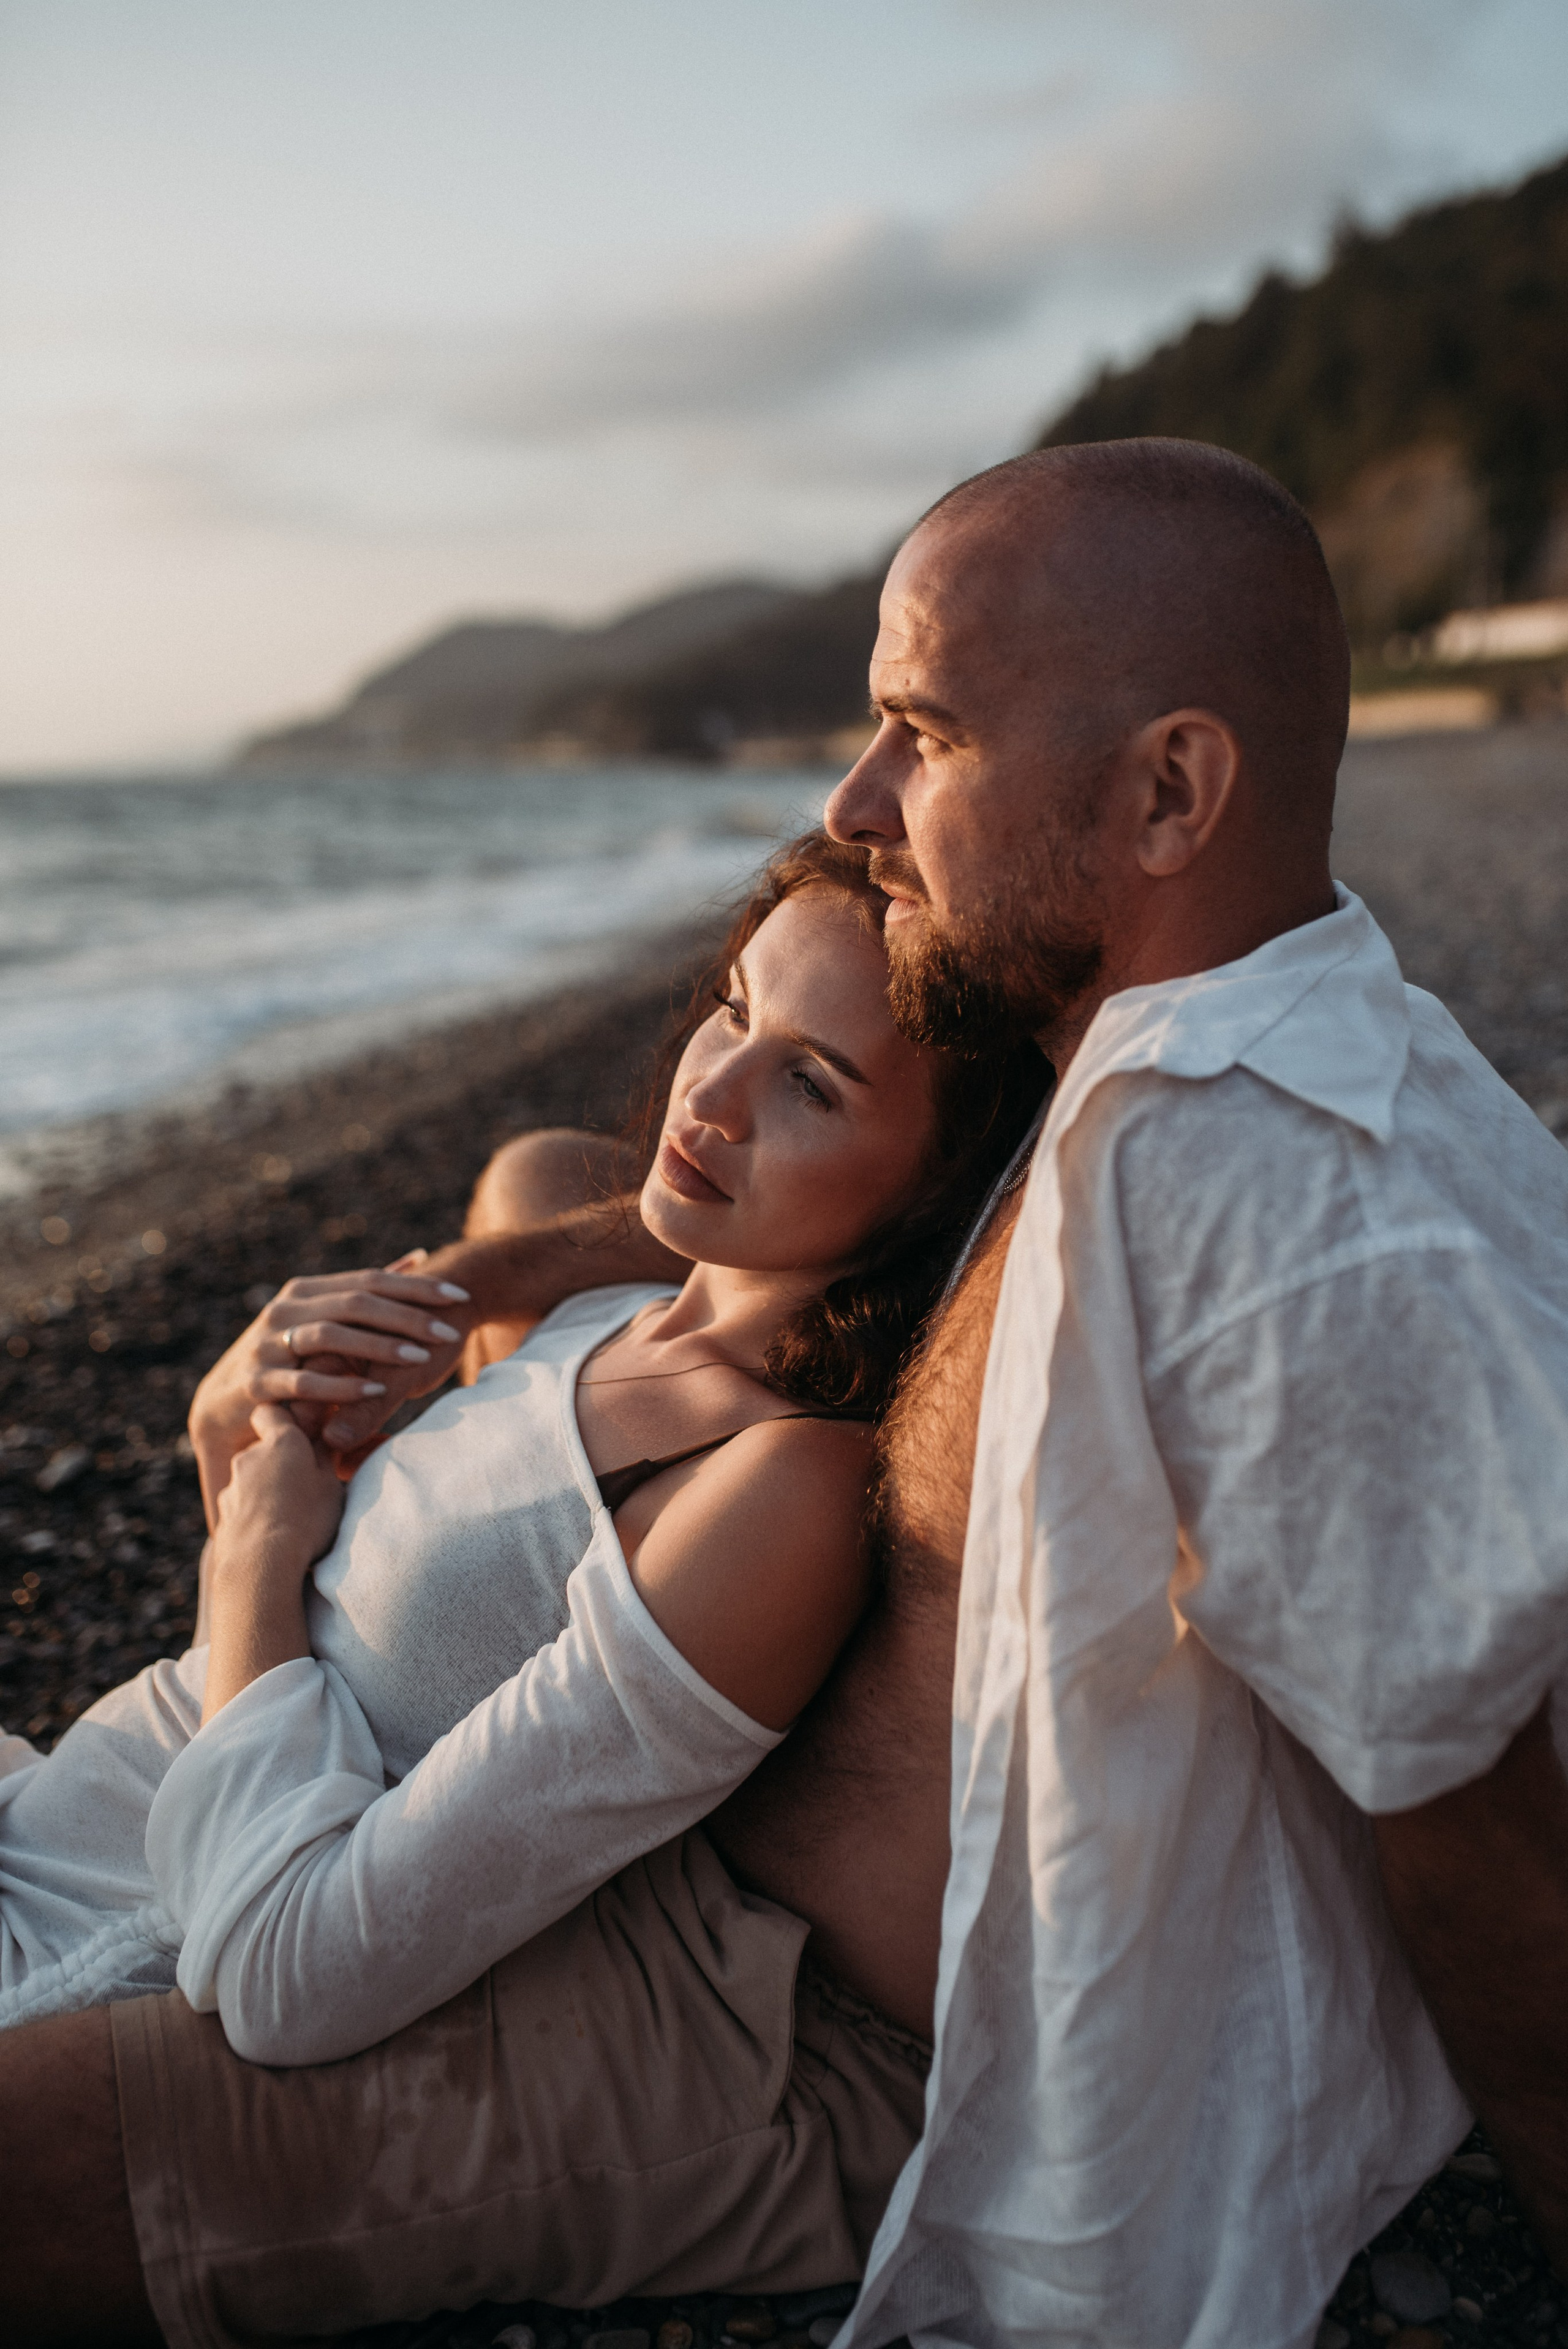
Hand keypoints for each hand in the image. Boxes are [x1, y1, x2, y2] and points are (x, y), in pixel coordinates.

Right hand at [188, 1260, 475, 1526]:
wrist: (223, 1410)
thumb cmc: (288, 1361)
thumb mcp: (324, 1319)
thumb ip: (366, 1291)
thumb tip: (417, 1258)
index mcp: (307, 1291)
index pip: (371, 1281)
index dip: (417, 1288)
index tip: (460, 1297)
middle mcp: (286, 1309)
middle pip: (356, 1303)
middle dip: (408, 1315)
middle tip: (451, 1329)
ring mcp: (267, 1344)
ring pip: (330, 1336)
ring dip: (379, 1346)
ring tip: (421, 1357)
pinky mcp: (256, 1382)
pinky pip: (304, 1380)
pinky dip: (342, 1384)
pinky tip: (377, 1389)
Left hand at [212, 1403, 346, 1583]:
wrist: (260, 1564)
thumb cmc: (306, 1520)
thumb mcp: (331, 1485)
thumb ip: (325, 1457)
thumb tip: (325, 1437)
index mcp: (281, 1441)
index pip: (271, 1412)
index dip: (284, 1420)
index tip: (302, 1437)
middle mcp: (250, 1456)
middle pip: (263, 1448)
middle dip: (279, 1461)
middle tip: (306, 1485)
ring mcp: (233, 1486)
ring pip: (252, 1478)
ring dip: (266, 1489)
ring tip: (290, 1517)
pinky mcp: (224, 1514)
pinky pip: (243, 1506)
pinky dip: (254, 1514)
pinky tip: (271, 1536)